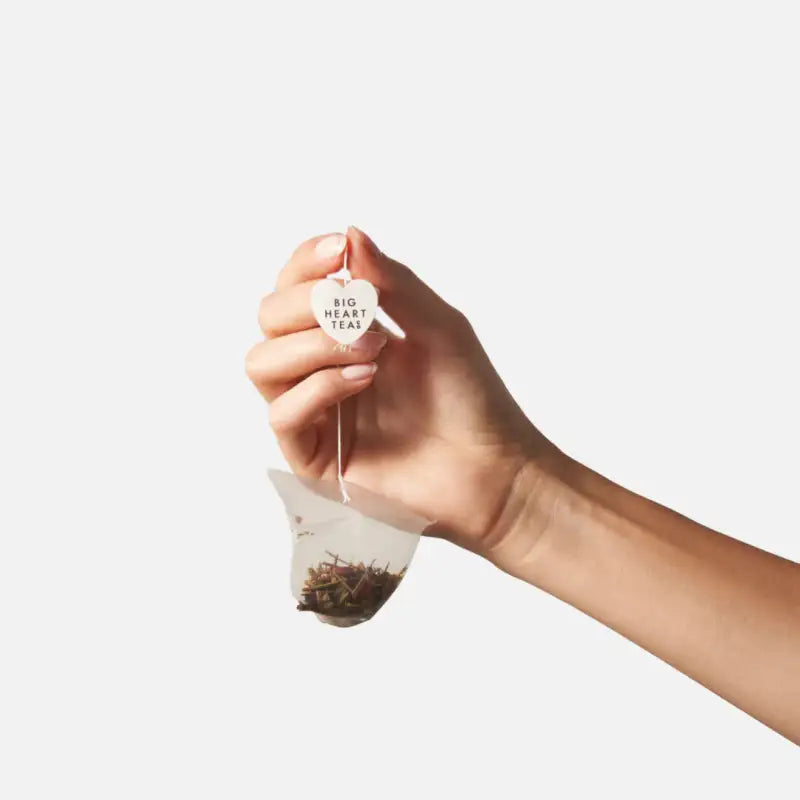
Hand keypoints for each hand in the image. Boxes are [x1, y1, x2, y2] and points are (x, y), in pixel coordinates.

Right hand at [247, 227, 554, 570]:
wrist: (493, 467)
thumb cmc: (471, 397)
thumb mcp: (438, 325)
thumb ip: (393, 283)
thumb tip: (351, 235)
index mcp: (345, 334)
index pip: (295, 288)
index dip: (305, 264)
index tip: (338, 250)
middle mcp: (321, 369)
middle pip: (268, 319)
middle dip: (308, 304)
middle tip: (364, 312)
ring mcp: (315, 413)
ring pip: (262, 363)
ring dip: (312, 345)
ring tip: (372, 350)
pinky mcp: (314, 458)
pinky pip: (282, 414)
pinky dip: (318, 387)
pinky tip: (363, 381)